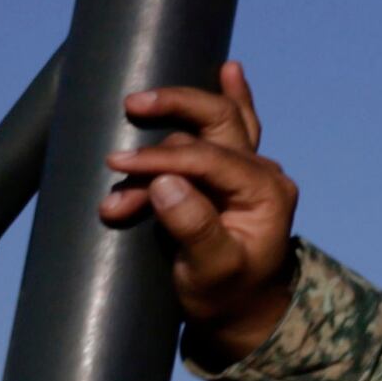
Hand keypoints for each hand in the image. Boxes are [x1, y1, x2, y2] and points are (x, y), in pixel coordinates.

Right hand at [101, 62, 300, 356]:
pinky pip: (233, 126)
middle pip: (220, 120)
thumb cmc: (226, 294)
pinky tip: (230, 69)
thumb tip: (164, 182)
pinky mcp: (232, 172)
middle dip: (175, 108)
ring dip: (158, 145)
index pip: (210, 158)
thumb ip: (194, 227)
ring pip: (206, 129)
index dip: (163, 158)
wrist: (241, 311)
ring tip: (115, 174)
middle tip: (132, 105)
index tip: (119, 165)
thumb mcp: (211, 271)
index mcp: (266, 193)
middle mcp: (262, 173)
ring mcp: (249, 169)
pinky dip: (227, 99)